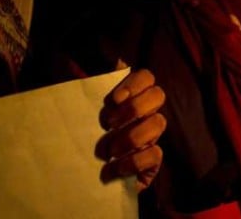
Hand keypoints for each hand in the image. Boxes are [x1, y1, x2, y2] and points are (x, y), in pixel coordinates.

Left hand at [94, 67, 165, 191]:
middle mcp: (146, 114)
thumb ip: (99, 85)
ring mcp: (152, 138)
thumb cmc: (86, 139)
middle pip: (158, 95)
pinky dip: (132, 162)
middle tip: (108, 124)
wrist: (82, 179)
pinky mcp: (152, 163)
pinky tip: (112, 169)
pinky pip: (155, 155)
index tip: (113, 100)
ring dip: (130, 137)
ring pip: (159, 123)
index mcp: (131, 98)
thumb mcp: (87, 111)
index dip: (134, 83)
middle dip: (133, 107)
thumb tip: (119, 61)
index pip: (147, 77)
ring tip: (107, 151)